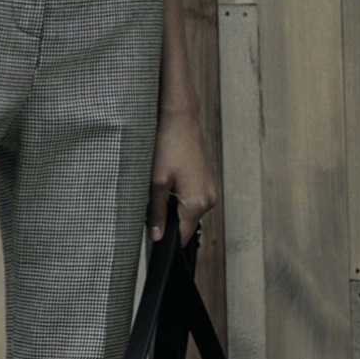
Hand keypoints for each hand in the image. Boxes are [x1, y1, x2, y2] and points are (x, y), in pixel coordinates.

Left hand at [147, 103, 218, 244]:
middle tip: (149, 207)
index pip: (182, 236)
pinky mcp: (207, 180)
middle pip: (185, 224)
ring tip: (159, 188)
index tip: (151, 238)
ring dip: (173, 207)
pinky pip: (192, 198)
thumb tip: (156, 236)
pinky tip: (168, 180)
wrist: (180, 118)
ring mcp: (210, 189)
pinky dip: (179, 196)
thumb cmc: (168, 145)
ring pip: (188, 210)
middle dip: (167, 221)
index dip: (165, 240)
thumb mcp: (157, 182)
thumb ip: (157, 213)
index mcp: (198, 203)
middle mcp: (209, 199)